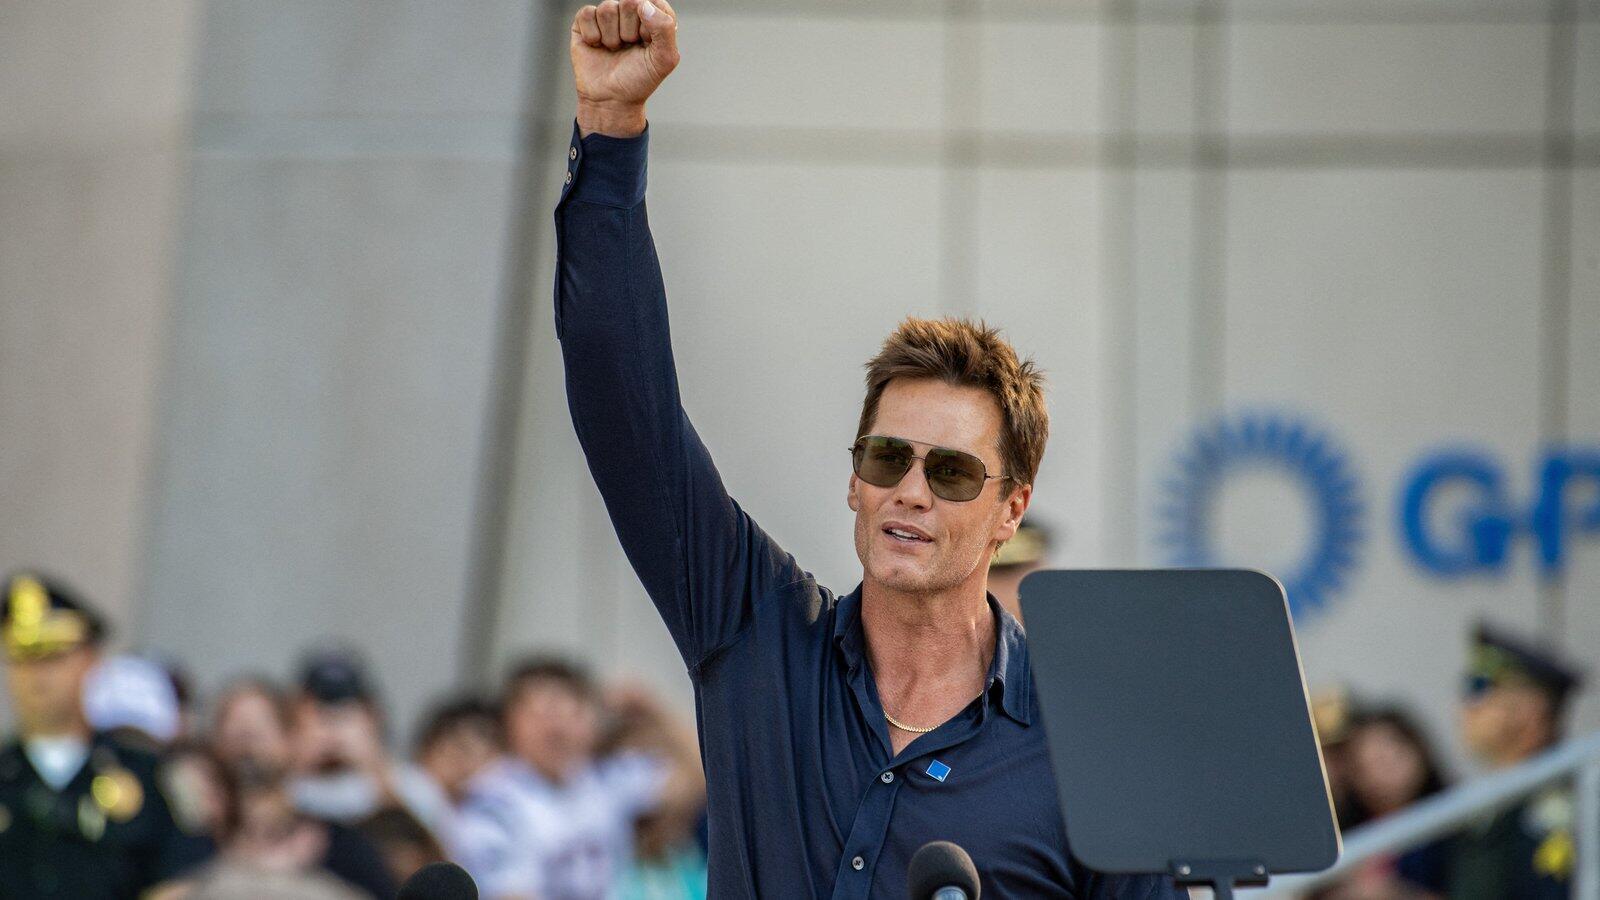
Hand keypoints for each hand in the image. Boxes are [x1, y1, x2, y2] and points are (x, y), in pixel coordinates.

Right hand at [571, 0, 679, 136]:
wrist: (611, 100)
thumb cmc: (638, 80)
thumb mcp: (664, 59)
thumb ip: (665, 28)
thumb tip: (643, 4)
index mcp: (654, 17)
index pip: (653, 2)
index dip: (649, 26)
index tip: (647, 44)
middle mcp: (631, 13)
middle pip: (629, 2)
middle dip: (629, 31)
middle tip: (628, 47)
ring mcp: (608, 16)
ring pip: (607, 8)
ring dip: (611, 37)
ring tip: (614, 49)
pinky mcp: (586, 21)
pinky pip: (587, 14)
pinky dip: (593, 36)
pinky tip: (597, 46)